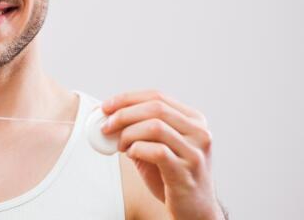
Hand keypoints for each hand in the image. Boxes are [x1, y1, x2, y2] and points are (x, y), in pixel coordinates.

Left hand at [100, 90, 222, 219]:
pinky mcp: (187, 170)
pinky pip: (157, 151)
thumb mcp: (156, 146)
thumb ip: (139, 129)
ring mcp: (195, 151)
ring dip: (129, 133)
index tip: (107, 106)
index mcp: (193, 120)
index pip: (157, 96)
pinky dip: (137, 149)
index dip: (127, 98)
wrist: (194, 210)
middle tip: (106, 126)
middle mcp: (199, 132)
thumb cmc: (172, 176)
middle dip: (124, 114)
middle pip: (155, 108)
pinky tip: (132, 154)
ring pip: (155, 127)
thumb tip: (107, 115)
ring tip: (120, 145)